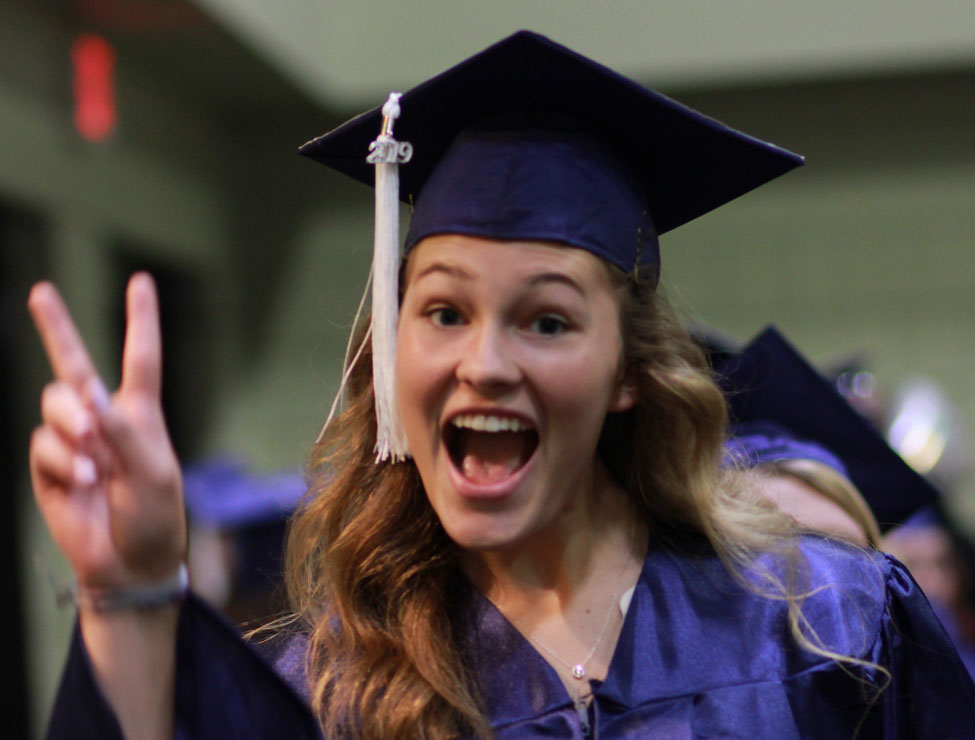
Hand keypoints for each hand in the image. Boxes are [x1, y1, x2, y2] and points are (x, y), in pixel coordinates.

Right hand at [28, 273, 185, 591]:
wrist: (129, 565)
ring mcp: (74, 442)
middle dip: (54, 326)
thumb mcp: (154, 474)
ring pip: (54, 405)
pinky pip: (42, 445)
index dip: (140, 320)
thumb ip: (126, 432)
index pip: (140, 359)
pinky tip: (82, 483)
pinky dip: (62, 462)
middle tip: (39, 292)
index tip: (141, 281)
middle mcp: (104, 421)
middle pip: (73, 364)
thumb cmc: (155, 517)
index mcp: (141, 416)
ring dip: (71, 428)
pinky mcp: (49, 467)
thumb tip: (92, 394)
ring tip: (94, 465)